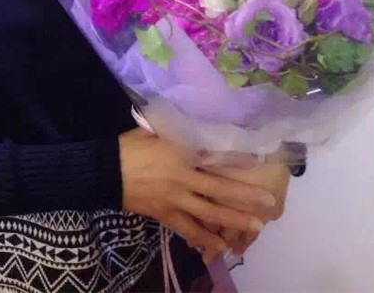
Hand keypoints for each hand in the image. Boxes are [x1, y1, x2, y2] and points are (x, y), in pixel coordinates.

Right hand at [118, 129, 277, 264]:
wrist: (105, 170)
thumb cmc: (132, 145)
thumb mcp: (156, 129)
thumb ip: (178, 132)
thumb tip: (198, 126)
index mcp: (180, 151)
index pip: (214, 157)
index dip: (236, 161)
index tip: (258, 163)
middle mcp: (182, 176)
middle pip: (219, 189)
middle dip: (245, 197)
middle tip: (268, 202)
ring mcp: (175, 198)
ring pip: (209, 212)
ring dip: (233, 220)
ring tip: (254, 226)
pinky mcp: (165, 214)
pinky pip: (188, 229)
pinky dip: (204, 238)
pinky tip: (220, 246)